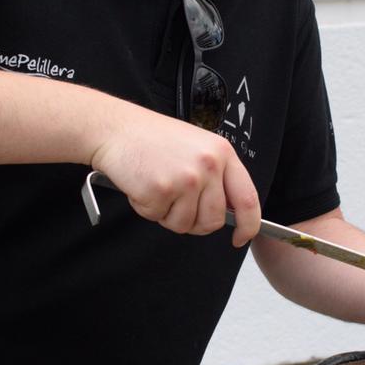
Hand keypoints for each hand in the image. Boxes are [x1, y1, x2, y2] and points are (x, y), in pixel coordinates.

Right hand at [90, 107, 260, 246]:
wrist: (115, 128)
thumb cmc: (151, 139)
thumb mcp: (196, 148)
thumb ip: (215, 176)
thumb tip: (228, 212)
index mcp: (223, 153)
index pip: (248, 199)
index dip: (249, 225)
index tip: (241, 237)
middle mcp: (209, 165)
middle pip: (213, 220)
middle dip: (194, 223)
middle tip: (174, 205)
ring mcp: (187, 178)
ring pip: (184, 224)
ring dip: (166, 214)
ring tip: (156, 185)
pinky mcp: (162, 189)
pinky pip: (158, 217)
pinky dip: (146, 208)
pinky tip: (141, 184)